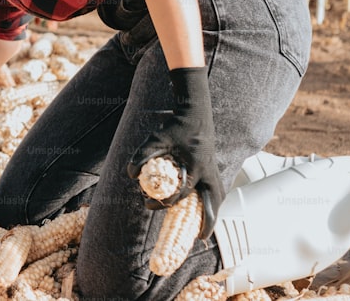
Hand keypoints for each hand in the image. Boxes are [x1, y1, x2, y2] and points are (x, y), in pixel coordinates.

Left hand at [127, 67, 223, 239]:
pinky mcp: (214, 167)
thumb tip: (130, 174)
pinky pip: (218, 189)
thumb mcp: (155, 139)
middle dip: (207, 221)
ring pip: (219, 197)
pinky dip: (215, 202)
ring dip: (213, 213)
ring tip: (206, 228)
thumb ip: (142, 155)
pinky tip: (209, 209)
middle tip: (200, 238)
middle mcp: (208, 171)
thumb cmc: (175, 126)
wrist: (195, 112)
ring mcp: (214, 169)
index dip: (163, 202)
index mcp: (195, 167)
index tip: (148, 204)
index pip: (180, 194)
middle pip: (212, 202)